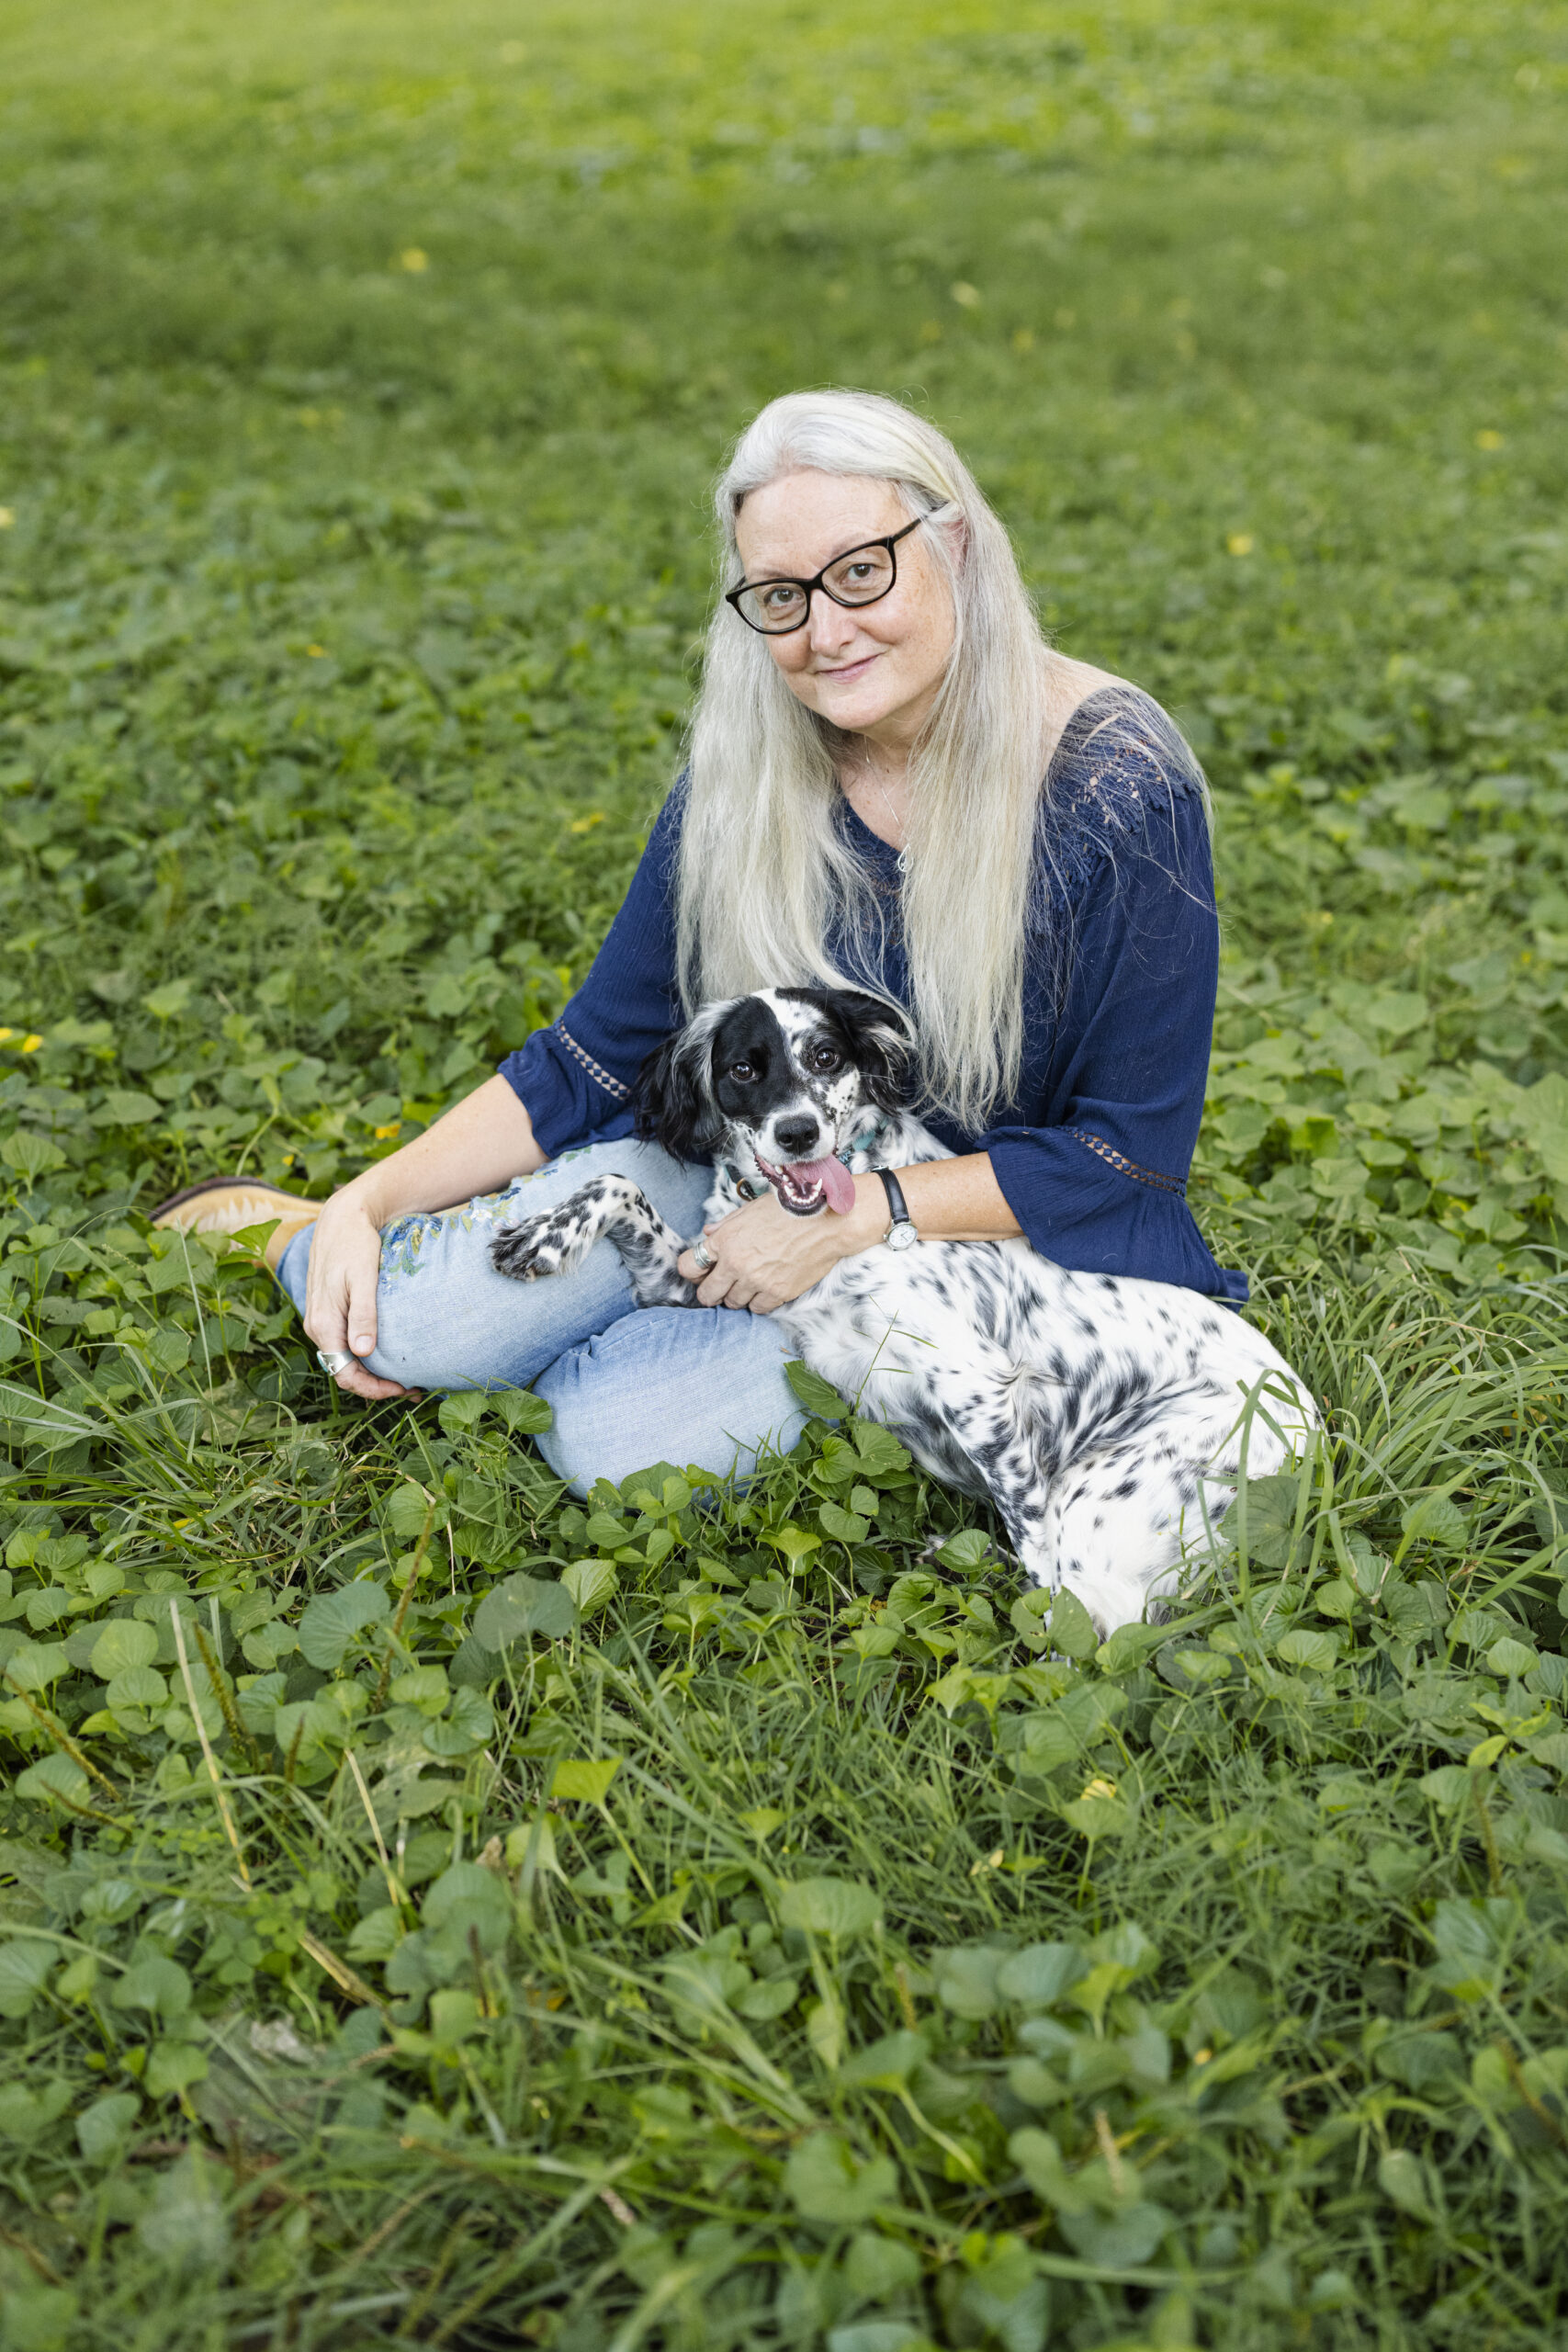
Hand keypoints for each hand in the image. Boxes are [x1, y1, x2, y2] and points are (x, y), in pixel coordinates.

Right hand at [302, 1181, 418, 1402]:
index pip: (344, 1374)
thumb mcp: (363, 1277)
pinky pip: (343, 1343)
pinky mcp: (328, 1312)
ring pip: (344, 1358)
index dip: (373, 1389)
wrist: (342, 1217)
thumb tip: (363, 1352)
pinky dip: (365, 1354)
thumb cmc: (354, 1243)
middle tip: (412, 1387)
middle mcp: (317, 1326)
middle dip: (375, 1384)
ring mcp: (320, 1320)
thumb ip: (363, 1314)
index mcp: (323, 1323)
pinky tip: (387, 1352)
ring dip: (371, 1371)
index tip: (404, 1388)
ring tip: (404, 1374)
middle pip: (344, 1370)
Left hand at [676, 1178, 884, 1312]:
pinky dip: (757, 1301)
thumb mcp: (751, 1209)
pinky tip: (765, 1288)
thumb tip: (707, 1234)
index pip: (688, 1266)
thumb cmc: (789, 1209)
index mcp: (725, 1239)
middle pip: (706, 1294)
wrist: (827, 1221)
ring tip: (748, 1283)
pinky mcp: (777, 1293)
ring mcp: (756, 1281)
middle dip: (710, 1291)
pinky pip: (756, 1309)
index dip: (692, 1270)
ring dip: (736, 1296)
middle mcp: (736, 1263)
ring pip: (732, 1304)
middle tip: (719, 1286)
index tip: (700, 1270)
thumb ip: (725, 1225)